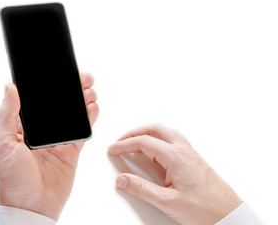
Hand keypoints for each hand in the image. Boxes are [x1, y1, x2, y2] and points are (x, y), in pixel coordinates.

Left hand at [0, 73, 98, 220]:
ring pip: (72, 116)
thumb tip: (9, 87)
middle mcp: (41, 132)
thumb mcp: (1, 143)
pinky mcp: (70, 152)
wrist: (29, 207)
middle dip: (71, 90)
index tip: (60, 73)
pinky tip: (92, 108)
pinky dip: (89, 119)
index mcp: (23, 127)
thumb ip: (7, 115)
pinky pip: (82, 133)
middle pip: (58, 106)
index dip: (49, 86)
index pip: (38, 101)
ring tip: (89, 91)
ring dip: (82, 102)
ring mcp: (57, 141)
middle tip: (82, 78)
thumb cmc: (10, 180)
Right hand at [108, 124, 241, 224]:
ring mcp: (189, 152)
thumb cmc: (205, 208)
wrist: (229, 213)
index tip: (113, 149)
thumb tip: (123, 180)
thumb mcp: (168, 202)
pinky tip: (155, 148)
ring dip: (147, 132)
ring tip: (135, 141)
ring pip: (164, 131)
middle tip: (121, 141)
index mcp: (175, 157)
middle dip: (134, 132)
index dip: (124, 144)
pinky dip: (158, 137)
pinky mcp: (193, 158)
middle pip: (154, 129)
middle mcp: (183, 150)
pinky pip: (172, 138)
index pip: (143, 142)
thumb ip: (142, 189)